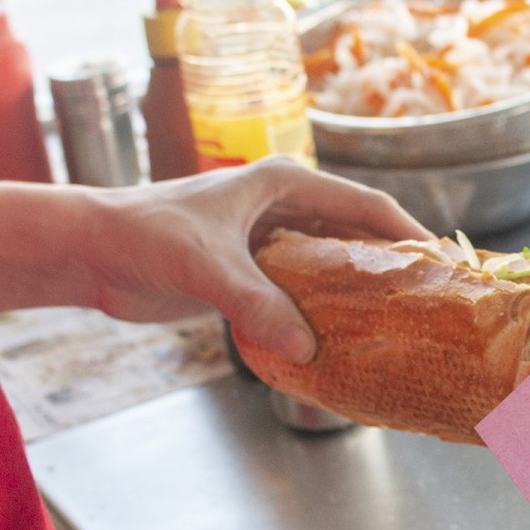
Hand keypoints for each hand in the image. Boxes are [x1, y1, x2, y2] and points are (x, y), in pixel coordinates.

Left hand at [83, 157, 430, 362]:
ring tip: (396, 322)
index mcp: (283, 182)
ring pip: (331, 262)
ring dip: (358, 289)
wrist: (90, 251)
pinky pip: (303, 289)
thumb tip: (308, 347)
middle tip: (428, 299)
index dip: (405, 232)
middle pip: (355, 232)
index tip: (440, 262)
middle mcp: (283, 205)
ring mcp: (269, 238)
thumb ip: (258, 303)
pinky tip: (342, 336)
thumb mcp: (206, 267)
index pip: (363, 204)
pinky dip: (324, 309)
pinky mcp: (251, 268)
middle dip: (390, 263)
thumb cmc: (144, 235)